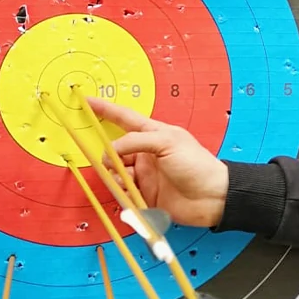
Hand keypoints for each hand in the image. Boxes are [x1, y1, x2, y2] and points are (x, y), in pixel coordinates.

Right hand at [87, 97, 229, 227]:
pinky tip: (132, 193)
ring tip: (130, 180)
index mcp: (155, 134)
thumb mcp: (168, 143)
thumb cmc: (196, 165)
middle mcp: (147, 153)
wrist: (211, 198)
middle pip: (116, 149)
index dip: (106, 110)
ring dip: (116, 175)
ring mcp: (145, 174)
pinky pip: (123, 191)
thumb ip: (136, 142)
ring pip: (116, 171)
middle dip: (108, 154)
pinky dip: (122, 192)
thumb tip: (111, 151)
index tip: (87, 100)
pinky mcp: (144, 194)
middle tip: (111, 161)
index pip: (125, 118)